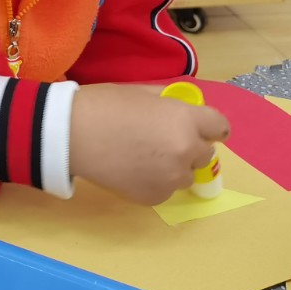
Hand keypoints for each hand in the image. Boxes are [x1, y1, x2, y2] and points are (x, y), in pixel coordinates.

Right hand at [69, 83, 228, 203]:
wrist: (70, 135)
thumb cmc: (103, 105)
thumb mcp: (141, 92)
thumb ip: (170, 103)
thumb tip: (183, 111)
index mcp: (184, 119)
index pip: (220, 127)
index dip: (210, 127)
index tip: (202, 129)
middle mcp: (185, 150)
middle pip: (205, 154)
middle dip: (189, 146)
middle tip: (160, 141)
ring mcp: (172, 178)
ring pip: (186, 175)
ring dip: (174, 167)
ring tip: (143, 157)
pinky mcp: (156, 197)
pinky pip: (166, 189)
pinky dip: (155, 181)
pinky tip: (131, 170)